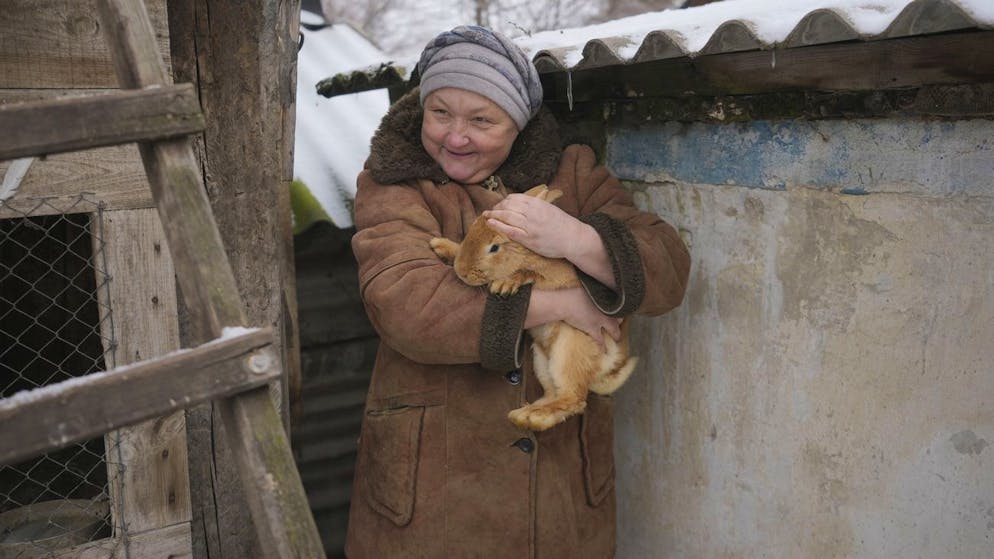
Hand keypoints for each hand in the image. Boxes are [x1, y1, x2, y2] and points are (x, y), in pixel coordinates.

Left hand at [485, 193, 616, 288]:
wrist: (573, 238)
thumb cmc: (562, 224)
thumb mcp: (549, 208)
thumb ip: (535, 205)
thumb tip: (520, 203)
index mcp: (537, 204)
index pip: (514, 198)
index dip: (503, 201)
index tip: (499, 205)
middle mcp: (533, 213)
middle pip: (508, 206)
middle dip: (496, 208)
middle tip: (490, 211)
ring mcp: (530, 226)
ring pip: (507, 216)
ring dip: (494, 215)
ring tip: (486, 216)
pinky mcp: (530, 239)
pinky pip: (510, 231)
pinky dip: (498, 226)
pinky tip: (490, 223)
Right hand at [525, 288, 620, 348]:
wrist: (564, 302)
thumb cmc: (572, 292)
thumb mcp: (586, 287)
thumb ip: (595, 289)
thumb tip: (595, 286)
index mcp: (606, 298)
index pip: (619, 304)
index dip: (620, 308)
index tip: (621, 309)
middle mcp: (607, 309)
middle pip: (619, 317)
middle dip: (620, 321)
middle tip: (621, 323)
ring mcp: (601, 320)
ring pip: (614, 330)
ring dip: (616, 335)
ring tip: (618, 339)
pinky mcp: (593, 329)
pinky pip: (601, 340)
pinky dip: (603, 347)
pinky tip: (605, 351)